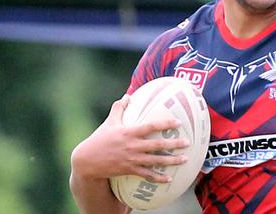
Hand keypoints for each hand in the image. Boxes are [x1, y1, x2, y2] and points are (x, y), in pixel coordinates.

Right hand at [71, 95, 190, 183]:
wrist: (87, 161)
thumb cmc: (99, 139)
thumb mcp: (109, 122)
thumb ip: (119, 108)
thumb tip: (128, 95)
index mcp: (129, 132)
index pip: (150, 126)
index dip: (165, 124)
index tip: (179, 123)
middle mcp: (132, 146)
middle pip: (157, 145)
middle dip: (174, 144)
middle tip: (188, 142)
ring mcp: (132, 159)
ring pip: (155, 161)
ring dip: (171, 161)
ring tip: (185, 159)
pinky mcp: (129, 170)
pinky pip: (146, 175)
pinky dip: (158, 177)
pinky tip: (169, 179)